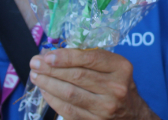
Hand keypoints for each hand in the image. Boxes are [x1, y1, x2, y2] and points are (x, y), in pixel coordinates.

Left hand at [29, 48, 159, 119]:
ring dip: (48, 84)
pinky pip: (68, 110)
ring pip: (70, 94)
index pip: (90, 59)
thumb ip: (90, 58)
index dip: (67, 56)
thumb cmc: (118, 83)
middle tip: (35, 63)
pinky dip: (52, 100)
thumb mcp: (114, 66)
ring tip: (36, 75)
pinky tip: (44, 90)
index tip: (47, 55)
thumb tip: (54, 53)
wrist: (132, 113)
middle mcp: (116, 88)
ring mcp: (105, 108)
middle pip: (77, 76)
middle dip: (52, 69)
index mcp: (121, 68)